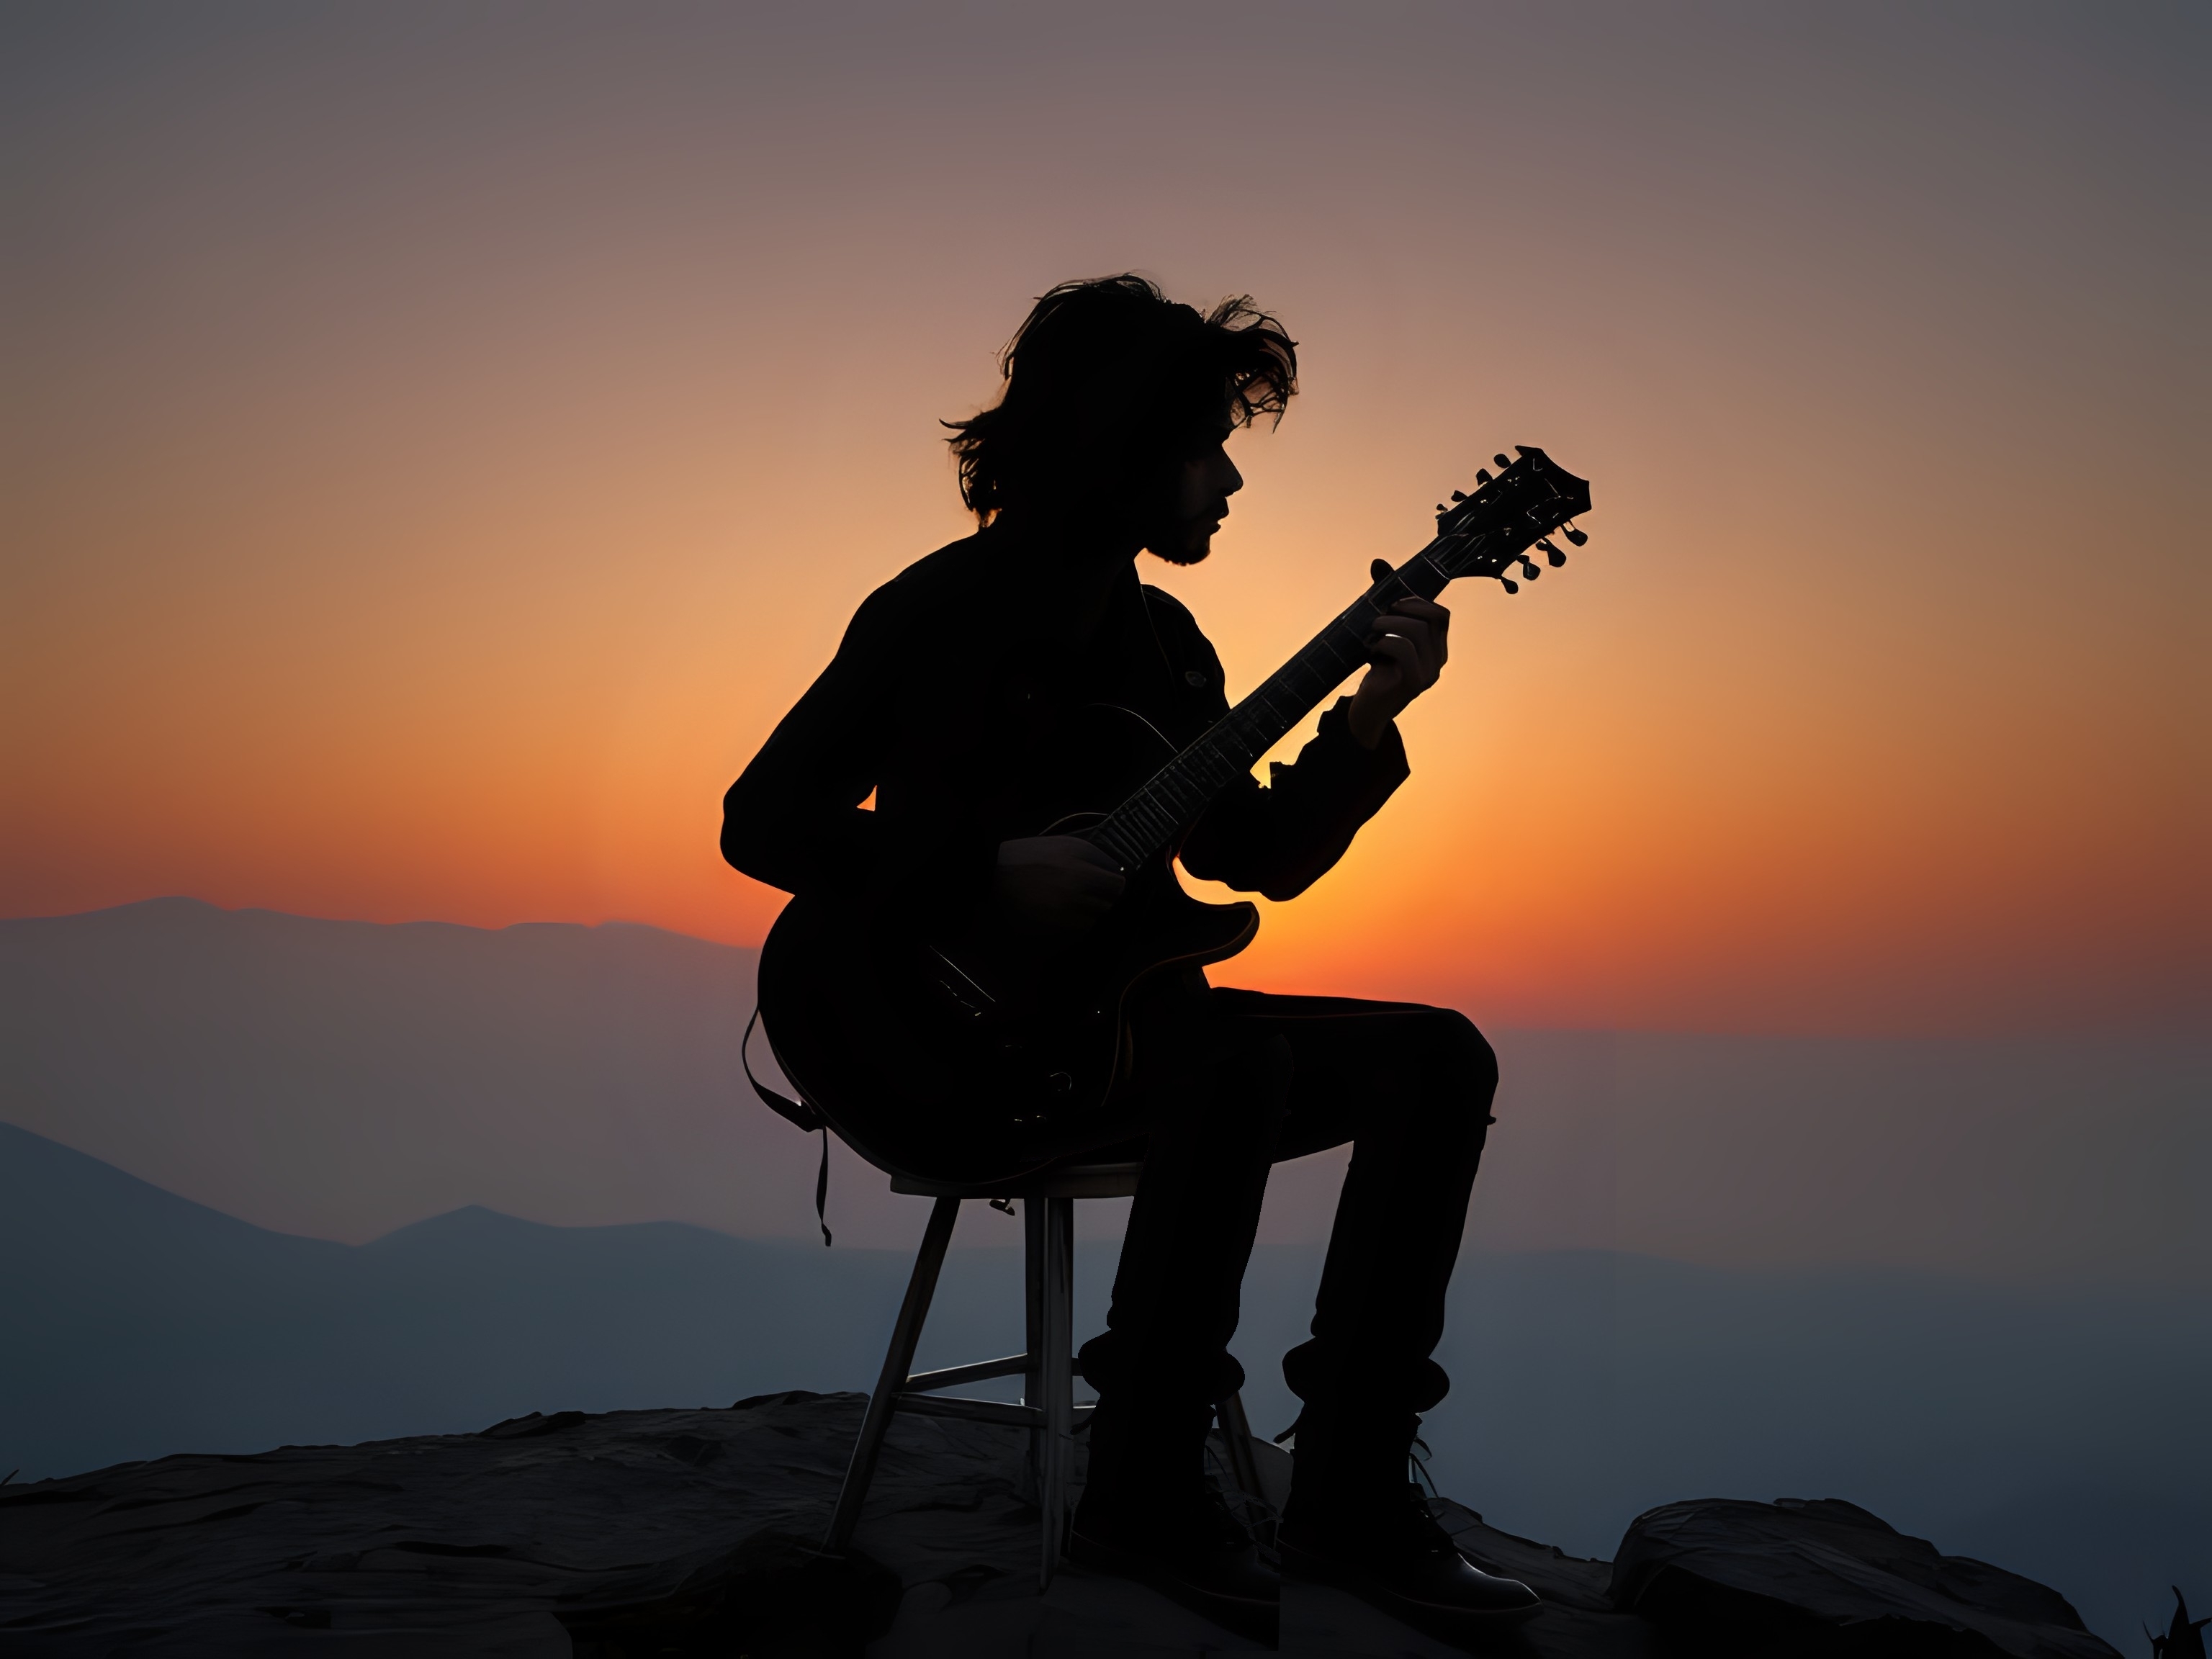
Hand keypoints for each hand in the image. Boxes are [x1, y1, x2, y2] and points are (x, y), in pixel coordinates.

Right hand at [990, 835, 1125, 935]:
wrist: (990, 883)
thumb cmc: (1026, 858)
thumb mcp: (1062, 845)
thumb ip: (1094, 855)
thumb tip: (1115, 870)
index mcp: (1081, 877)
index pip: (1117, 887)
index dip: (1112, 883)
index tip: (1105, 882)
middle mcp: (1077, 904)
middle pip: (1105, 906)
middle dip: (1096, 898)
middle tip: (1077, 890)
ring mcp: (1064, 925)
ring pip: (1090, 923)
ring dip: (1082, 915)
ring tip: (1062, 903)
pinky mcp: (1052, 941)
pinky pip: (1072, 937)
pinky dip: (1068, 929)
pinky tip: (1052, 916)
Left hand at [1348, 557, 1449, 747]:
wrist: (1367, 710)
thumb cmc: (1376, 668)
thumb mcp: (1382, 631)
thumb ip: (1384, 599)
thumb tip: (1378, 562)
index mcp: (1435, 647)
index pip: (1441, 615)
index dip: (1419, 601)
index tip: (1394, 602)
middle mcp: (1438, 661)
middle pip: (1431, 619)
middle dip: (1403, 610)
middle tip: (1380, 615)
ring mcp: (1429, 674)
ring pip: (1417, 632)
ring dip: (1389, 623)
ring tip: (1372, 630)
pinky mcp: (1413, 684)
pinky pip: (1404, 650)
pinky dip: (1384, 642)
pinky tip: (1372, 649)